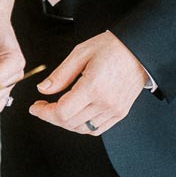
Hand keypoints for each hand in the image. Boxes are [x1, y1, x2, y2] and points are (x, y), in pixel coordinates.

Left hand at [29, 32, 146, 135]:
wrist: (139, 50)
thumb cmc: (112, 47)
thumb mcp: (81, 53)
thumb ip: (61, 74)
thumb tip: (43, 89)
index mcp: (93, 86)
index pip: (62, 112)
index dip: (44, 112)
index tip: (35, 107)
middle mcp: (105, 102)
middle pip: (69, 122)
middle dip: (51, 116)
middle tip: (43, 105)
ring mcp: (114, 110)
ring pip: (82, 129)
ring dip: (66, 122)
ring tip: (59, 108)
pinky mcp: (120, 113)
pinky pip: (96, 129)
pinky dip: (82, 125)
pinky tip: (76, 113)